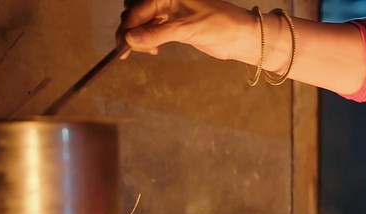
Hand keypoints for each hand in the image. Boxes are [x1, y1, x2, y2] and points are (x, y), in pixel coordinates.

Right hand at [119, 0, 257, 63]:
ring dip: (138, 36)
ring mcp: (170, 11)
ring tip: (148, 51)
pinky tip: (152, 49)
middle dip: (130, 30)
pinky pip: (153, 27)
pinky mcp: (175, 23)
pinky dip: (148, 38)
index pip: (137, 9)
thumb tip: (130, 39)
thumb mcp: (187, 29)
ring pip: (142, 21)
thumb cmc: (221, 26)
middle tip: (133, 51)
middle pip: (135, 12)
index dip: (127, 28)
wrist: (243, 36)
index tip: (122, 47)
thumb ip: (158, 33)